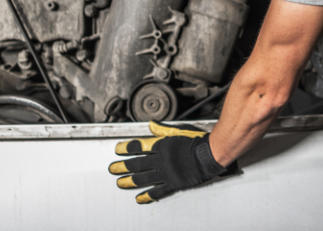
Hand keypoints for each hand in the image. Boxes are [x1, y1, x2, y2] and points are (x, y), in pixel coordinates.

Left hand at [109, 120, 232, 203]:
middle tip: (113, 168)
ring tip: (120, 183)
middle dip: (123, 166)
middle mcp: (162, 160)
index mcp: (162, 145)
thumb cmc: (197, 140)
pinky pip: (158, 191)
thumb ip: (163, 129)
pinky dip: (147, 196)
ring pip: (144, 178)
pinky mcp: (174, 183)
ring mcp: (167, 173)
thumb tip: (151, 124)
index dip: (126, 148)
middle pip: (138, 164)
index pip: (139, 146)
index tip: (117, 149)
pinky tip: (139, 198)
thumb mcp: (179, 130)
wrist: (210, 155)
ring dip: (130, 181)